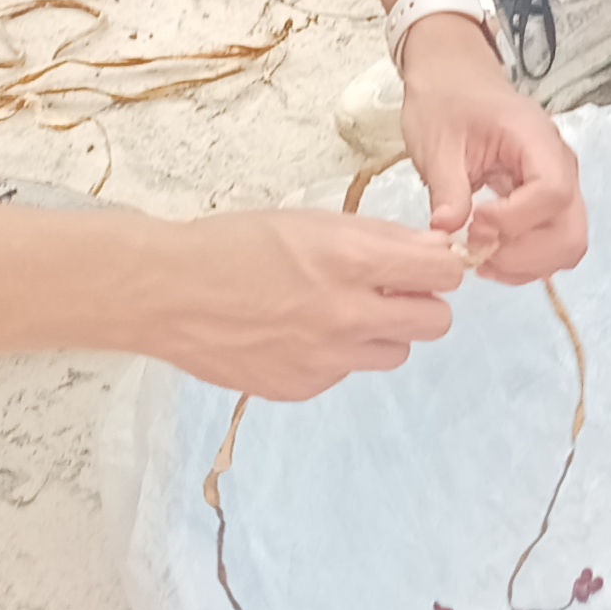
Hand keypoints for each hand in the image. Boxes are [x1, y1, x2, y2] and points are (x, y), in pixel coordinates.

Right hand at [138, 208, 468, 401]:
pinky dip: (335, 355)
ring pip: (395, 354)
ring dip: (381, 333)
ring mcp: (325, 359)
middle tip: (390, 291)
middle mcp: (346, 316)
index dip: (440, 267)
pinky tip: (297, 332)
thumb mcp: (312, 222)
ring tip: (338, 312)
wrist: (167, 292)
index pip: (443, 274)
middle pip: (436, 323)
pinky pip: (346, 372)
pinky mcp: (303, 387)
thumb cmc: (233, 245)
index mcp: (351, 262)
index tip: (425, 265)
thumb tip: (434, 249)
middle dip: (421, 304)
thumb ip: (379, 239)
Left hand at [397, 18, 586, 282]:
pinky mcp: (549, 202)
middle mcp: (560, 166)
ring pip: (567, 244)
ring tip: (481, 259)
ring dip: (527, 264)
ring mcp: (560, 185)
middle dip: (525, 255)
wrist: (454, 81)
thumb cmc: (446, 102)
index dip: (515, 221)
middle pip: (570, 231)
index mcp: (536, 140)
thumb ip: (447, 187)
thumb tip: (447, 231)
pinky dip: (528, 261)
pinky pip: (554, 242)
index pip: (552, 192)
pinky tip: (491, 255)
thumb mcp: (437, 141)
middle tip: (477, 253)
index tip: (473, 224)